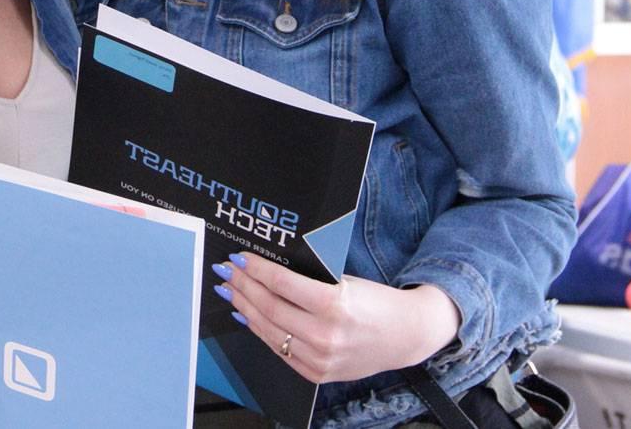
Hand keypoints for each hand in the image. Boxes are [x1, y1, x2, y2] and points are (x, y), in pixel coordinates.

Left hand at [212, 253, 462, 384]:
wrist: (404, 336)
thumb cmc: (376, 301)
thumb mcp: (347, 281)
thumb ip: (310, 278)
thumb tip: (268, 268)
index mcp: (334, 305)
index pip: (282, 284)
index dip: (256, 269)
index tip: (239, 257)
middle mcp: (324, 335)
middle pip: (270, 307)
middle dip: (243, 286)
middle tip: (226, 271)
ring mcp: (319, 359)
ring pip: (269, 330)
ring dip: (245, 307)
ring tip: (230, 290)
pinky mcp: (316, 373)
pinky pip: (279, 349)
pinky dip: (260, 330)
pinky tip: (248, 315)